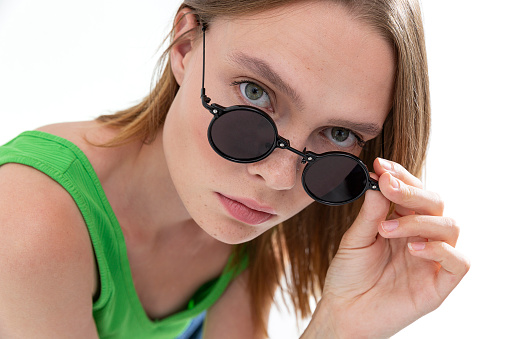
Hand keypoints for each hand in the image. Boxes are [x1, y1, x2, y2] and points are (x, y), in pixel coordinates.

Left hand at [319, 158, 469, 337]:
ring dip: (419, 220)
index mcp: (402, 224)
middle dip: (412, 190)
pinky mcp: (439, 284)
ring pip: (449, 227)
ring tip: (386, 228)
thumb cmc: (349, 276)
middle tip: (386, 185)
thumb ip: (371, 213)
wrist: (344, 312)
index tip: (381, 165)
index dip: (402, 176)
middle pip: (435, 203)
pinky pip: (459, 262)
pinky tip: (413, 249)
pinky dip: (440, 250)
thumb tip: (381, 181)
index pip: (414, 192)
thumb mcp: (355, 239)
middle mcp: (421, 238)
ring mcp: (432, 260)